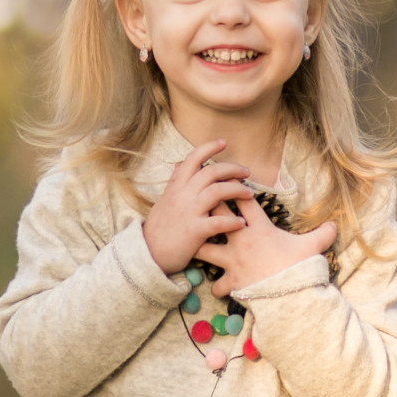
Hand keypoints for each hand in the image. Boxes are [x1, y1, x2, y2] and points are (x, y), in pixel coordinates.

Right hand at [142, 139, 255, 274]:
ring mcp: (188, 212)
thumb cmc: (158, 228)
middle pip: (211, 172)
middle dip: (232, 168)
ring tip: (249, 194)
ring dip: (237, 190)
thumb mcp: (163, 200)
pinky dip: (232, 221)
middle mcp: (183, 195)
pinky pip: (217, 223)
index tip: (223, 142)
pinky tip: (241, 223)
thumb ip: (174, 182)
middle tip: (246, 172)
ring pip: (217, 192)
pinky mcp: (194, 231)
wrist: (147, 254)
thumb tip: (179, 165)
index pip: (193, 159)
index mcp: (176, 187)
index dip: (208, 147)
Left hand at [198, 199, 337, 297]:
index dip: (233, 186)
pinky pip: (217, 285)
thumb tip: (334, 224)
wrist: (290, 295)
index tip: (225, 177)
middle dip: (206, 206)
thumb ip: (323, 234)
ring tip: (192, 244)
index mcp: (260, 228)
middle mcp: (241, 241)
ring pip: (204, 249)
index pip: (243, 199)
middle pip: (216, 216)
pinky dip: (217, 287)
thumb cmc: (300, 267)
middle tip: (199, 201)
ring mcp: (233, 262)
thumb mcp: (313, 247)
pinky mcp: (232, 282)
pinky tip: (216, 287)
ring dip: (198, 247)